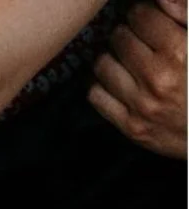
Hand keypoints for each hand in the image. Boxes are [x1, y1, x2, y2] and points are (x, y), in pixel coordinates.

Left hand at [90, 0, 186, 157]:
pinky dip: (100, 82)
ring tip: (124, 56)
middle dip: (126, 31)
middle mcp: (156, 78)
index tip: (146, 17)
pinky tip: (113, 77)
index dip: (141, 11)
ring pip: (102, 63)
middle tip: (136, 37)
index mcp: (178, 51)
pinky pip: (96, 95)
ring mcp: (140, 105)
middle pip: (118, 37)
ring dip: (110, 55)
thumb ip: (186, 13)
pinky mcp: (131, 127)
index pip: (139, 15)